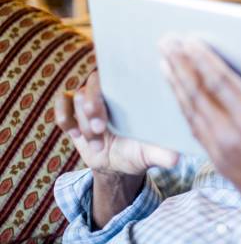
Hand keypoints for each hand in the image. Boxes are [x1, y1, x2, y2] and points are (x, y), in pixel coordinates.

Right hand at [54, 71, 179, 176]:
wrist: (116, 165)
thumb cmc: (137, 153)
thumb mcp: (150, 155)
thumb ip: (162, 153)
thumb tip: (176, 157)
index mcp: (131, 94)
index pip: (120, 78)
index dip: (116, 92)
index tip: (115, 114)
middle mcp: (110, 91)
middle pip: (94, 84)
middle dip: (93, 107)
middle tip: (98, 130)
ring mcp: (89, 98)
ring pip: (77, 97)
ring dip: (82, 122)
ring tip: (96, 143)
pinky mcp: (72, 108)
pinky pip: (61, 103)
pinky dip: (64, 117)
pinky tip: (73, 134)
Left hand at [160, 38, 240, 230]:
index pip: (221, 83)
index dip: (202, 59)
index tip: (187, 40)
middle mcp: (233, 137)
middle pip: (198, 93)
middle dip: (180, 65)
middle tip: (165, 41)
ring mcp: (222, 152)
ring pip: (191, 111)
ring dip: (176, 84)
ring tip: (164, 62)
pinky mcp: (219, 163)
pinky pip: (195, 129)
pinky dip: (184, 108)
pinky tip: (179, 97)